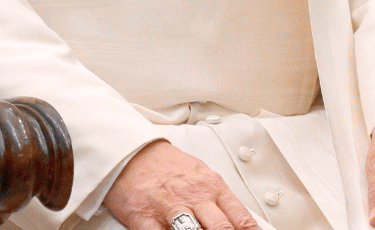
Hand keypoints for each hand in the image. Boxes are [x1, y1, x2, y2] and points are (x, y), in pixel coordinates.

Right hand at [105, 141, 257, 229]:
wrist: (133, 152)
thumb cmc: (169, 166)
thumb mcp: (202, 176)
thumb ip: (220, 200)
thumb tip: (241, 223)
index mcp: (212, 187)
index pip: (240, 217)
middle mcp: (194, 197)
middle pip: (220, 228)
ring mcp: (169, 208)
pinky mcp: (144, 216)